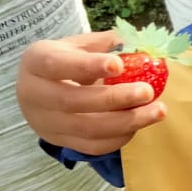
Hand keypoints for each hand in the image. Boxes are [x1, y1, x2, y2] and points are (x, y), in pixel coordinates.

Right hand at [16, 30, 165, 155]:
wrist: (39, 90)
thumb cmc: (66, 61)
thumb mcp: (79, 45)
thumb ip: (107, 44)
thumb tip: (142, 46)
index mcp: (36, 62)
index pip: (57, 65)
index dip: (88, 65)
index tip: (120, 65)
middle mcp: (34, 95)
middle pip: (73, 101)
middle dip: (115, 99)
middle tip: (148, 92)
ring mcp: (46, 123)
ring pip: (87, 129)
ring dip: (126, 122)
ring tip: (157, 111)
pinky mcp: (61, 143)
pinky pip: (93, 146)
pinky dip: (120, 137)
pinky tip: (140, 124)